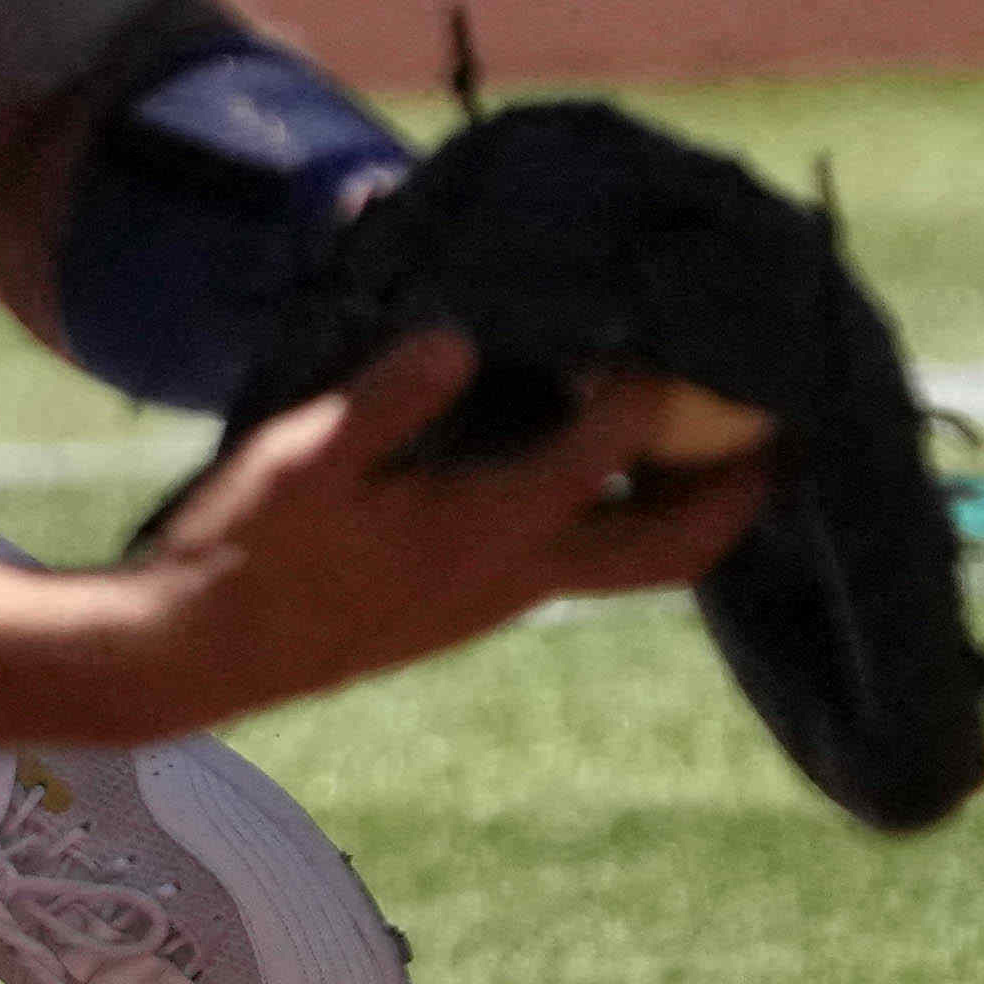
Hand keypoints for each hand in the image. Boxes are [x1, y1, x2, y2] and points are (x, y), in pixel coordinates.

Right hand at [107, 326, 771, 734]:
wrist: (201, 654)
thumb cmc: (248, 550)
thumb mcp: (305, 457)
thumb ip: (389, 397)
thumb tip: (464, 338)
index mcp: (488, 527)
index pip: (613, 451)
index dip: (660, 389)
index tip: (686, 329)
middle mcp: (517, 574)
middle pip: (672, 545)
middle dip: (740, 491)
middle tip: (782, 428)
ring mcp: (497, 600)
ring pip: (633, 561)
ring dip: (687, 507)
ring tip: (712, 441)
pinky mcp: (467, 606)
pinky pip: (583, 562)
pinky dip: (621, 517)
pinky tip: (593, 468)